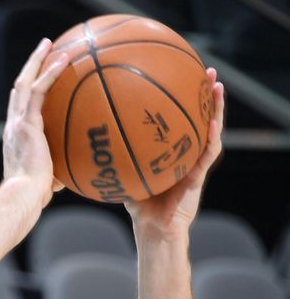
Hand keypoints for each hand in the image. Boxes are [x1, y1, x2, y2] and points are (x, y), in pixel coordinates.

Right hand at [2, 38, 68, 207]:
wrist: (23, 196)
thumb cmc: (34, 196)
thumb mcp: (46, 182)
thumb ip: (55, 175)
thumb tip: (68, 179)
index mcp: (15, 136)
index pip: (20, 106)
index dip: (27, 88)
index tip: (38, 75)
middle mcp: (13, 125)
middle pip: (19, 87)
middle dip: (31, 66)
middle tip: (44, 48)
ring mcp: (18, 122)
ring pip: (25, 82)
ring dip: (37, 60)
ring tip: (50, 43)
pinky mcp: (26, 123)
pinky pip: (38, 91)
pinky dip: (49, 73)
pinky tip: (64, 60)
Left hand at [124, 67, 224, 237]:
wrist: (152, 229)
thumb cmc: (136, 202)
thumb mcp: (120, 171)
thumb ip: (108, 153)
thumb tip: (81, 133)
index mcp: (170, 147)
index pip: (176, 115)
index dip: (178, 95)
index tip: (176, 71)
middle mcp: (185, 150)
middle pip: (197, 115)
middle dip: (202, 91)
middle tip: (204, 68)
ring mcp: (195, 162)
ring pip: (210, 129)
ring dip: (216, 108)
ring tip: (217, 85)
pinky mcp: (198, 177)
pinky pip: (207, 155)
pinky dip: (211, 138)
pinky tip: (213, 123)